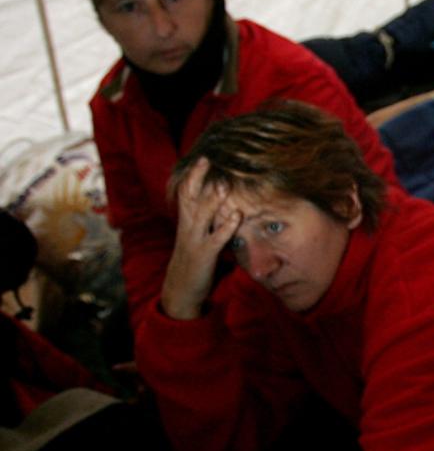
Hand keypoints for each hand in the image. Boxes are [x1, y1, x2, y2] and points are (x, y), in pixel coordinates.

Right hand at [160, 158, 240, 319]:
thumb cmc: (192, 263)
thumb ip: (205, 223)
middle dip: (198, 179)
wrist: (180, 290)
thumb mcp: (196, 239)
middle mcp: (188, 228)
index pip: (186, 194)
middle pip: (190, 199)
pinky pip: (216, 239)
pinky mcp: (204, 255)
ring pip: (202, 216)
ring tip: (222, 183)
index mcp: (186, 223)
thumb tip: (221, 207)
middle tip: (206, 161)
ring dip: (213, 199)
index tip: (202, 159)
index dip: (193, 176)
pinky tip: (236, 216)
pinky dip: (226, 227)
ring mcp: (195, 241)